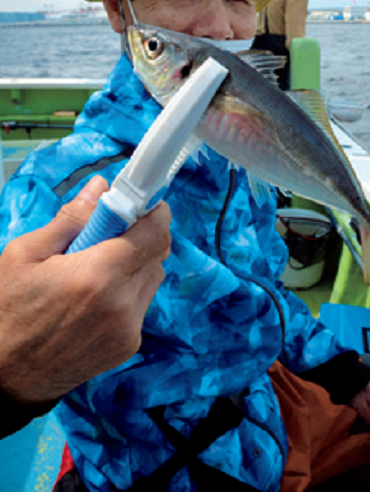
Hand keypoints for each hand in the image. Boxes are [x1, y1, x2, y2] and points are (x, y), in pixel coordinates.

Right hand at [0, 175, 170, 404]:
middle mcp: (121, 304)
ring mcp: (128, 329)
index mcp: (97, 276)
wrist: (2, 379)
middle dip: (139, 236)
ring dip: (135, 264)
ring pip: (153, 278)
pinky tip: (95, 297)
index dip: (154, 213)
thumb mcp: (26, 254)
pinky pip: (142, 304)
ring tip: (95, 269)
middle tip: (107, 234)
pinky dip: (128, 292)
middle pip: (158, 253)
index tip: (141, 204)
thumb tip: (101, 188)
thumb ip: (71, 218)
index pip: (155, 233)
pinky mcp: (128, 346)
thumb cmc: (7, 312)